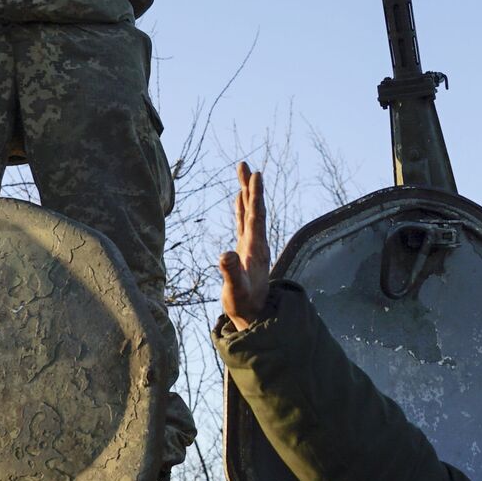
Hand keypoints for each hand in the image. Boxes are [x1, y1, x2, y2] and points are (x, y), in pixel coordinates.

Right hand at [218, 161, 271, 329]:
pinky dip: (241, 208)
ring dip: (246, 193)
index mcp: (255, 249)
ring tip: (243, 173)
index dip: (256, 196)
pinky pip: (244, 223)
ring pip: (249, 213)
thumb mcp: (235, 291)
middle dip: (249, 186)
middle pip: (253, 209)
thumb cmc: (244, 306)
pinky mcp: (245, 250)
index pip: (256, 217)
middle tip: (244, 164)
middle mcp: (256, 243)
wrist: (254, 316)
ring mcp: (252, 246)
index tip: (256, 175)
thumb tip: (225, 254)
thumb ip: (231, 273)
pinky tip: (239, 198)